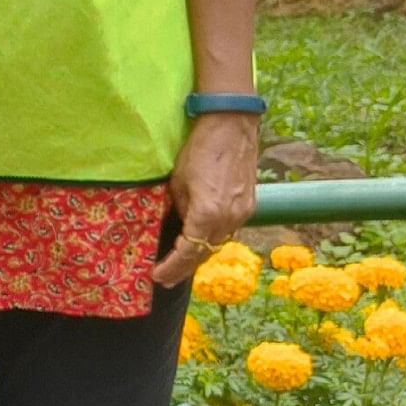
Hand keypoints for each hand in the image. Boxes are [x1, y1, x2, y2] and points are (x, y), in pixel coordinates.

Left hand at [152, 111, 262, 285]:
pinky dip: (212, 240)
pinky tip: (200, 243)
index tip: (156, 275)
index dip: (171, 266)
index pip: (187, 251)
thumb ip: (176, 209)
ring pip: (218, 244)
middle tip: (166, 279)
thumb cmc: (199, 149)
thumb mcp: (177, 182)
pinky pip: (228, 231)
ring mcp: (242, 213)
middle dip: (184, 268)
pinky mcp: (249, 206)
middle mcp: (229, 218)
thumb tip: (173, 226)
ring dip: (199, 256)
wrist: (232, 126)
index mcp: (208, 213)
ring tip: (180, 266)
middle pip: (204, 253)